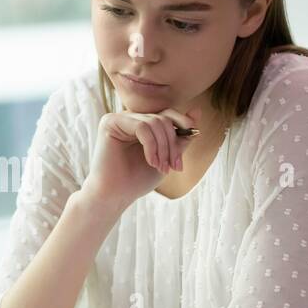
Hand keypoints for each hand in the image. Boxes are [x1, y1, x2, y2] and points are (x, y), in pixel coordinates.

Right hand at [81, 107, 195, 210]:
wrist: (115, 196)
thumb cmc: (137, 179)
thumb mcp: (167, 157)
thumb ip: (181, 137)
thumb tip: (197, 112)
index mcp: (142, 124)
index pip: (167, 114)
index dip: (183, 124)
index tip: (191, 138)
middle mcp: (130, 118)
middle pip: (163, 118)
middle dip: (173, 144)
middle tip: (175, 166)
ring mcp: (119, 118)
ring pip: (154, 122)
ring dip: (163, 148)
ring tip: (162, 167)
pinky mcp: (110, 123)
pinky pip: (142, 127)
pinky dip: (151, 146)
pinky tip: (151, 162)